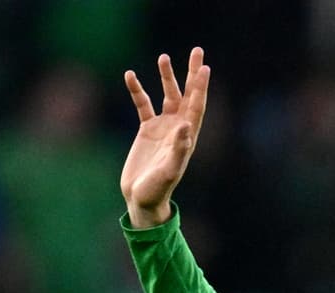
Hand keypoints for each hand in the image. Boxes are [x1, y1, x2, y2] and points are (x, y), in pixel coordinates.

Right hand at [121, 47, 210, 228]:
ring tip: (163, 57)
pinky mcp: (146, 130)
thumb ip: (178, 149)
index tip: (205, 67)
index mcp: (187, 137)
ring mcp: (162, 128)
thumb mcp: (169, 171)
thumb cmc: (158, 190)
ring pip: (166, 96)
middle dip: (192, 73)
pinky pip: (142, 105)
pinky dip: (137, 91)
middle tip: (197, 50)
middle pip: (187, 95)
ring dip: (166, 77)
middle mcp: (178, 129)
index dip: (200, 87)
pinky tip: (130, 75)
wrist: (142, 199)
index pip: (197, 106)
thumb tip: (186, 125)